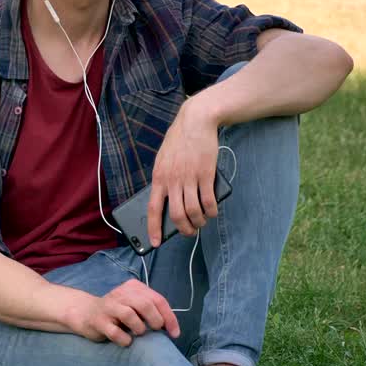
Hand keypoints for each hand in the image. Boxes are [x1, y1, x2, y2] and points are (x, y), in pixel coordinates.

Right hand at [63, 281, 179, 346]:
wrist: (86, 313)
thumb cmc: (117, 312)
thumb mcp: (135, 305)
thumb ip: (151, 310)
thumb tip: (171, 326)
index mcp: (133, 288)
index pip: (158, 300)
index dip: (169, 318)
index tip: (174, 333)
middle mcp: (121, 294)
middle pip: (145, 304)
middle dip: (156, 320)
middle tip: (155, 331)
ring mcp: (108, 307)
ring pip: (129, 315)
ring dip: (139, 328)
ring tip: (139, 333)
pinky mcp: (98, 321)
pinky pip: (114, 332)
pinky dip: (124, 339)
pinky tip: (126, 341)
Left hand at [148, 98, 220, 245]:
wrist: (195, 122)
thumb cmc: (179, 142)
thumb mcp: (163, 160)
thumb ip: (164, 179)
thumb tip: (166, 201)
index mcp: (158, 177)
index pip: (152, 208)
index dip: (153, 228)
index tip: (154, 243)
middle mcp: (172, 180)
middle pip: (175, 215)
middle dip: (183, 229)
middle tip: (189, 233)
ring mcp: (189, 178)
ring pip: (193, 211)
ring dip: (199, 222)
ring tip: (202, 222)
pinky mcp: (205, 174)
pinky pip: (208, 201)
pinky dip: (211, 211)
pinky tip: (212, 212)